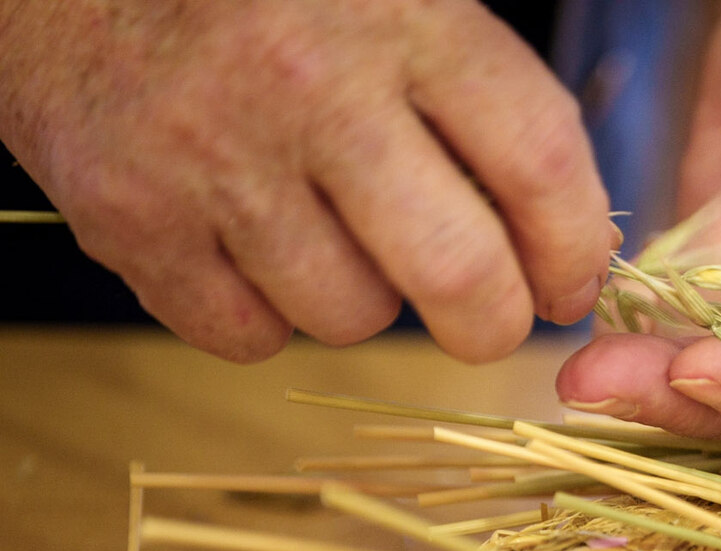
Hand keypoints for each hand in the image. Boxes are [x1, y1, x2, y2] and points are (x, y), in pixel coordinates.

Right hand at [0, 0, 613, 361]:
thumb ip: (480, 99)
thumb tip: (565, 240)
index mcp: (401, 16)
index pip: (541, 166)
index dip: (576, 251)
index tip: (570, 284)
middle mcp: (312, 86)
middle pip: (459, 277)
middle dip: (492, 322)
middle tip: (487, 314)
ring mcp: (214, 157)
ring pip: (353, 317)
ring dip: (365, 303)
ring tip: (332, 233)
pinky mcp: (130, 216)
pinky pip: (249, 335)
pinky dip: (265, 316)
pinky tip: (252, 248)